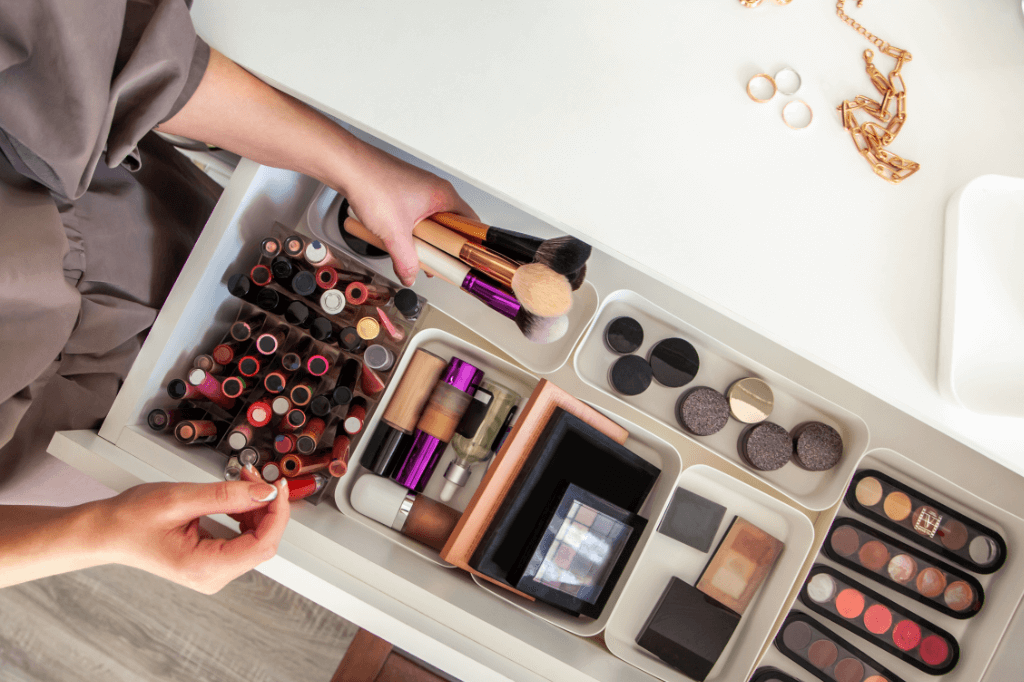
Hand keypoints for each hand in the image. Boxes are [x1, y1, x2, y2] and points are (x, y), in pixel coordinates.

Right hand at [93, 471, 289, 593]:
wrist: (105, 532)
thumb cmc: (130, 520)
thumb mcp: (180, 499)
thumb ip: (227, 496)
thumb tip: (265, 492)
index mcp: (204, 567)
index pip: (262, 544)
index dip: (277, 512)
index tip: (277, 485)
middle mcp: (212, 576)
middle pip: (262, 543)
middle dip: (265, 506)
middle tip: (255, 475)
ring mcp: (212, 572)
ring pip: (254, 540)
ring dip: (255, 508)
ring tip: (242, 480)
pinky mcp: (211, 562)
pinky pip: (241, 539)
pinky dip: (244, 515)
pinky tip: (235, 497)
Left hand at [341, 142, 477, 285]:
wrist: (347, 166)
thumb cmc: (372, 184)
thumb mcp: (394, 233)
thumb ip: (405, 260)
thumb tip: (409, 276)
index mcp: (443, 195)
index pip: (470, 223)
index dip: (469, 245)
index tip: (464, 261)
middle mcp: (435, 189)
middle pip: (451, 224)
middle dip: (443, 246)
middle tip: (437, 262)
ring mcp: (419, 188)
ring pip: (432, 220)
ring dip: (425, 238)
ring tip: (415, 253)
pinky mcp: (404, 190)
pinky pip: (416, 214)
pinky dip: (412, 228)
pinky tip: (399, 238)